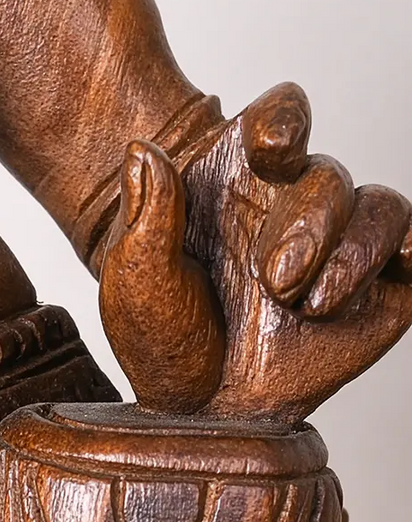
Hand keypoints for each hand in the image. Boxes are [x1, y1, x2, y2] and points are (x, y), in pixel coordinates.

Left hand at [99, 83, 411, 425]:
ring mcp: (340, 246)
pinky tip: (390, 269)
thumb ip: (146, 211)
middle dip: (310, 226)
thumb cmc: (162, 330)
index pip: (280, 117)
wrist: (193, 404)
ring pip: (380, 208)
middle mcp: (297, 203)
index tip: (273, 149)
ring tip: (311, 304)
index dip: (286, 119)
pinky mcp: (378, 290)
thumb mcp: (135, 275)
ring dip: (354, 252)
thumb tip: (143, 150)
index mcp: (242, 178)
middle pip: (328, 176)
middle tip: (275, 282)